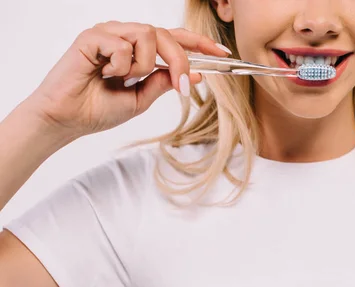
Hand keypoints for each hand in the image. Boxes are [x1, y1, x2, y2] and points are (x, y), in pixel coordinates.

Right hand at [24, 21, 229, 139]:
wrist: (67, 120)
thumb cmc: (98, 109)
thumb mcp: (142, 99)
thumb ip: (164, 83)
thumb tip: (195, 74)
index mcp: (138, 50)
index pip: (174, 38)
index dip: (199, 43)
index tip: (223, 52)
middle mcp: (125, 36)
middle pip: (166, 35)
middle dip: (180, 61)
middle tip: (181, 87)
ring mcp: (109, 33)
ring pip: (148, 35)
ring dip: (144, 65)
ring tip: (123, 79)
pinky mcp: (92, 36)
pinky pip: (123, 45)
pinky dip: (121, 65)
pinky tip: (104, 74)